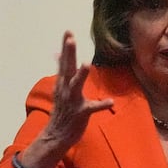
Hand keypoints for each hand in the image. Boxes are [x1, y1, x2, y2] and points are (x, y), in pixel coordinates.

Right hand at [20, 32, 114, 167]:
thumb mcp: (61, 89)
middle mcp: (65, 90)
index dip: (66, 47)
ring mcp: (72, 101)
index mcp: (62, 84)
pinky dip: (101, 105)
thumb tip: (56, 55)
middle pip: (67, 68)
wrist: (57, 135)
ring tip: (86, 63)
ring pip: (76, 85)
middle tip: (70, 38)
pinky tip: (110, 102)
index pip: (64, 61)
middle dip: (69, 53)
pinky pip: (92, 108)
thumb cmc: (63, 111)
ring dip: (81, 74)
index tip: (68, 32)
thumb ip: (63, 72)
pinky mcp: (80, 113)